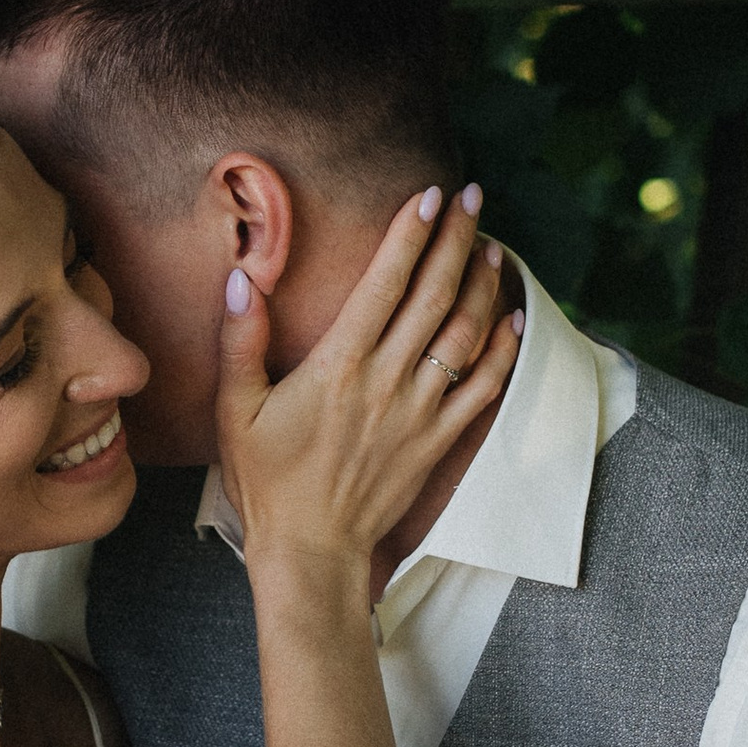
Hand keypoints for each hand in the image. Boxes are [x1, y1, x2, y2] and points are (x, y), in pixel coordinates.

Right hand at [215, 186, 517, 572]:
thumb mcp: (236, 411)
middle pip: (434, 296)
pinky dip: (502, 350)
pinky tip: (511, 318)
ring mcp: (419, 412)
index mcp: (338, 366)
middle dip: (456, 240)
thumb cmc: (267, 483)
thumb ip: (240, 342)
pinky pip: (482, 389)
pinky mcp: (437, 441)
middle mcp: (386, 381)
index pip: (384, 284)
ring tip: (491, 245)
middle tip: (472, 196)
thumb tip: (243, 280)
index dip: (410, 235)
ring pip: (464, 335)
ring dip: (482, 285)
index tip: (428, 196)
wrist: (309, 550)